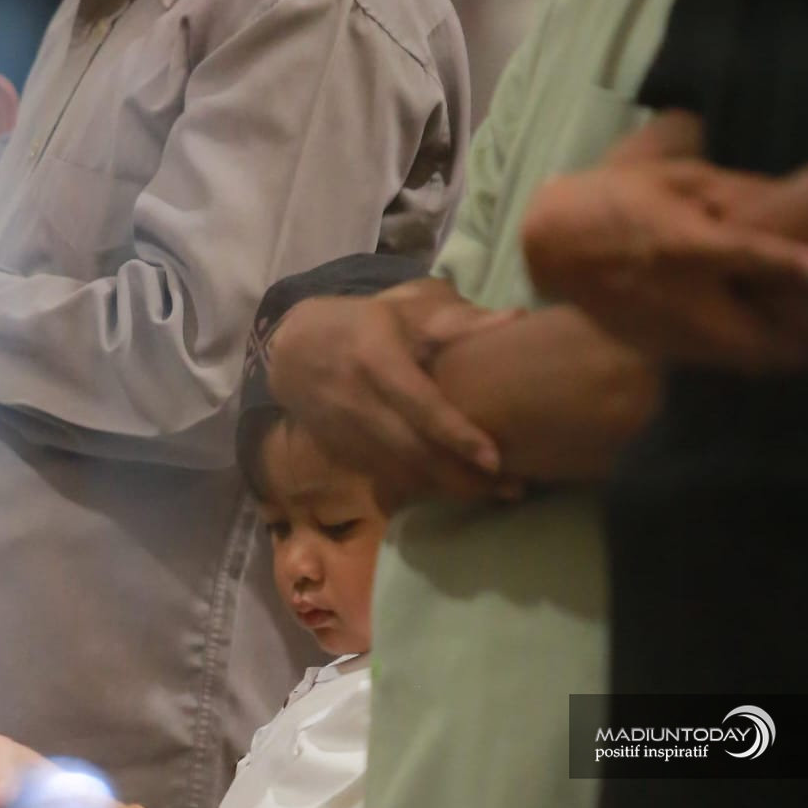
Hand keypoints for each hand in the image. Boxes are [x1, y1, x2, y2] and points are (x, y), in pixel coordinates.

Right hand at [266, 278, 519, 508]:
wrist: (290, 352)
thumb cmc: (360, 326)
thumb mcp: (403, 313)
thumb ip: (458, 323)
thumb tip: (516, 318)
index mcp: (376, 360)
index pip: (421, 406)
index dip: (457, 435)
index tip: (494, 459)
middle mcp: (359, 402)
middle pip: (415, 451)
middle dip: (463, 476)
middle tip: (513, 488)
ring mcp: (347, 433)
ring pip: (402, 472)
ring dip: (448, 488)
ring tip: (494, 494)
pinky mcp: (342, 453)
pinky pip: (387, 478)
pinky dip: (423, 488)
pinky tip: (455, 490)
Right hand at [521, 160, 807, 371]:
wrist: (555, 243)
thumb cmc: (621, 197)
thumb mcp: (679, 178)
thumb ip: (736, 193)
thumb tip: (792, 202)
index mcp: (683, 244)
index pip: (743, 254)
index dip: (787, 263)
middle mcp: (676, 295)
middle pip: (750, 335)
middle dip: (803, 345)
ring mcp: (665, 329)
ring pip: (736, 359)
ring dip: (781, 359)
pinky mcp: (657, 346)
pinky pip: (714, 359)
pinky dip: (748, 358)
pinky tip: (776, 351)